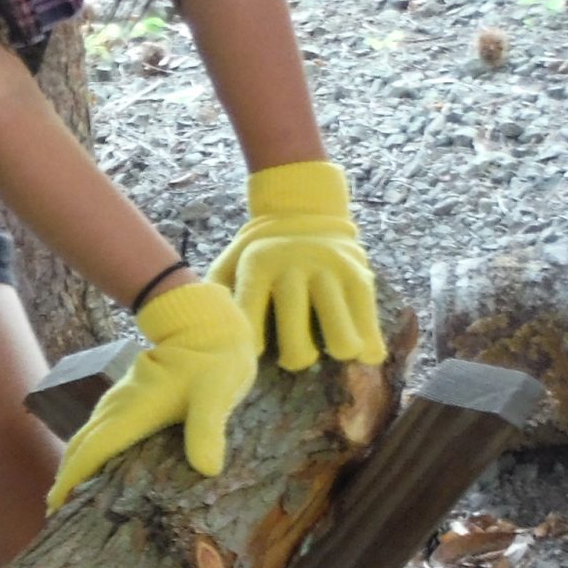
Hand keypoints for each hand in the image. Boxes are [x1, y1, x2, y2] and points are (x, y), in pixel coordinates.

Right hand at [50, 279, 257, 507]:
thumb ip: (207, 430)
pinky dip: (87, 454)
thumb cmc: (214, 361)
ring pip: (84, 439)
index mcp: (131, 412)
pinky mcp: (125, 401)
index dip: (71, 481)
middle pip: (78, 449)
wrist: (206, 325)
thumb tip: (207, 469)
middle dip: (64, 480)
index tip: (54, 508)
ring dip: (73, 467)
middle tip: (56, 512)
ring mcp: (118, 403)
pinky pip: (96, 432)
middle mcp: (115, 409)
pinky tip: (96, 468)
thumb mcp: (216, 394)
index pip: (90, 452)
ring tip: (70, 497)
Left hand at [205, 160, 385, 373]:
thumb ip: (213, 297)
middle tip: (295, 358)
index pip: (251, 319)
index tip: (257, 356)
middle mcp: (296, 267)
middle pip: (295, 337)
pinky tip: (366, 356)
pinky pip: (368, 320)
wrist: (301, 210)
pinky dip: (369, 345)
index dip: (253, 348)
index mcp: (258, 265)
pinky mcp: (361, 274)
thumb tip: (198, 338)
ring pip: (339, 335)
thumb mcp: (227, 266)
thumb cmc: (255, 256)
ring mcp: (331, 271)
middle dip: (296, 357)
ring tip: (331, 353)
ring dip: (337, 351)